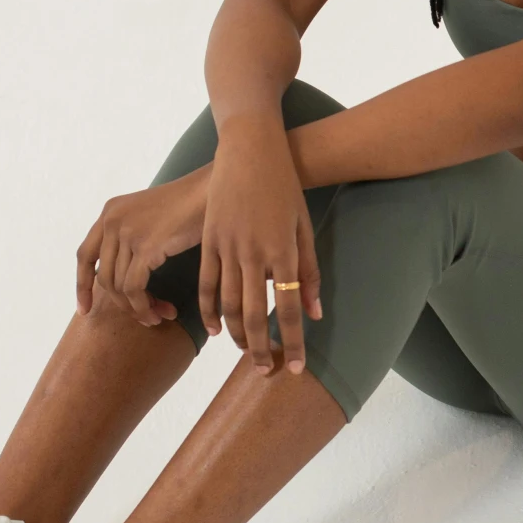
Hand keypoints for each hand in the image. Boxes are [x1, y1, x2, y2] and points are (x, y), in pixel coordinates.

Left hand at [76, 172, 207, 327]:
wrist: (211, 193)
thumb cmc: (189, 207)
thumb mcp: (149, 216)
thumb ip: (129, 237)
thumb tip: (120, 278)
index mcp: (109, 212)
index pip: (85, 255)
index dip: (82, 285)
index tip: (85, 309)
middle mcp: (111, 220)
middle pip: (103, 277)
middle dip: (122, 304)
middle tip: (146, 317)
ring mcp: (127, 233)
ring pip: (119, 287)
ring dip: (138, 309)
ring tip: (158, 316)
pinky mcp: (145, 246)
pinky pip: (134, 288)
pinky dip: (144, 306)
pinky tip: (161, 311)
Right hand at [197, 111, 322, 376]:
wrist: (251, 150)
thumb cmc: (285, 188)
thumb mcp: (305, 228)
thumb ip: (310, 273)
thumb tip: (315, 315)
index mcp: (283, 251)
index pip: (289, 308)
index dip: (293, 342)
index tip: (295, 368)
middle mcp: (253, 253)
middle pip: (255, 314)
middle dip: (261, 348)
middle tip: (266, 371)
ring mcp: (227, 246)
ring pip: (227, 304)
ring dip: (236, 335)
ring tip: (246, 353)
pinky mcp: (208, 240)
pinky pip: (206, 284)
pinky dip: (209, 311)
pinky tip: (215, 330)